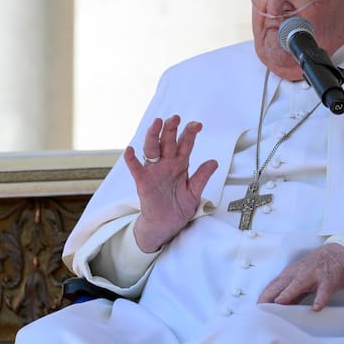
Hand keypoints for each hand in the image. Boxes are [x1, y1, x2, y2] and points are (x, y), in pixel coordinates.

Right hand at [126, 115, 217, 252]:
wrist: (166, 225)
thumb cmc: (178, 208)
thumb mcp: (194, 193)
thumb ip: (202, 177)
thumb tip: (213, 162)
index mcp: (180, 164)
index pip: (185, 144)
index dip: (189, 133)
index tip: (197, 125)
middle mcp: (166, 164)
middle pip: (168, 141)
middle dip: (171, 128)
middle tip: (175, 118)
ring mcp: (154, 171)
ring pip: (152, 148)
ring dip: (153, 135)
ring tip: (157, 123)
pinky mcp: (143, 182)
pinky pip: (136, 169)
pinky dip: (131, 160)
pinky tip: (129, 150)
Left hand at [258, 243, 343, 310]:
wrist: (337, 255)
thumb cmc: (315, 269)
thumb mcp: (299, 279)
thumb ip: (289, 294)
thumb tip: (277, 307)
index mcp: (289, 275)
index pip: (272, 286)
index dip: (263, 297)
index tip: (256, 308)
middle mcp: (298, 274)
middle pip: (280, 285)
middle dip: (269, 296)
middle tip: (261, 309)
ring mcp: (312, 277)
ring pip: (298, 285)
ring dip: (288, 294)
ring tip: (280, 303)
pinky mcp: (327, 282)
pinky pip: (323, 292)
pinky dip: (320, 299)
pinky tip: (316, 308)